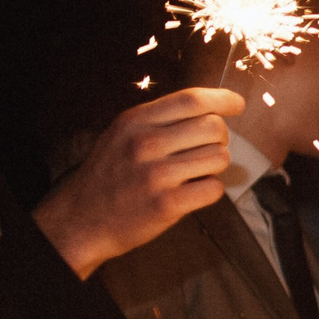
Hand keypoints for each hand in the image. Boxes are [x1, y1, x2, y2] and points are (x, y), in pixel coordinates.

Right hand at [32, 88, 241, 277]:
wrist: (81, 218)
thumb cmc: (111, 174)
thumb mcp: (123, 134)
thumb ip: (161, 120)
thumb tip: (212, 108)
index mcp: (135, 121)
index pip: (192, 99)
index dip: (222, 99)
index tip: (237, 104)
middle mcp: (146, 143)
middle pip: (213, 127)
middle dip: (220, 138)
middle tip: (206, 150)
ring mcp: (156, 175)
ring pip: (220, 158)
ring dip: (214, 166)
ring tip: (194, 173)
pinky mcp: (167, 204)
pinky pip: (214, 189)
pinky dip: (209, 191)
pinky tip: (191, 192)